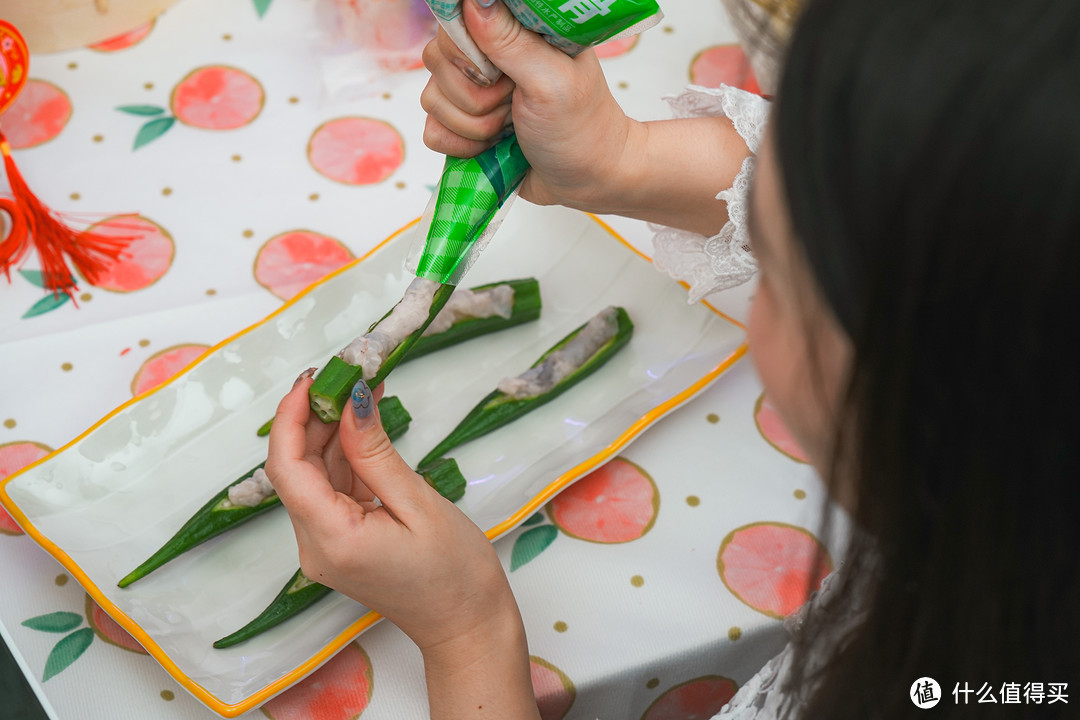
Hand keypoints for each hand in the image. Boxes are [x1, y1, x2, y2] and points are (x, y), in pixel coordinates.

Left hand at [264, 374, 515, 654]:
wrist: (467, 625)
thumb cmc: (455, 573)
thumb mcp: (419, 503)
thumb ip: (376, 452)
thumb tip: (350, 402)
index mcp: (331, 539)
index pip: (287, 467)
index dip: (291, 416)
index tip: (314, 378)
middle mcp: (315, 546)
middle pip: (294, 469)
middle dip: (313, 418)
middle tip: (345, 375)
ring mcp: (324, 546)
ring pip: (311, 477)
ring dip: (329, 433)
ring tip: (359, 392)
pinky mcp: (338, 542)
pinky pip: (330, 491)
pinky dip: (344, 457)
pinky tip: (363, 428)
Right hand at [420, 0, 636, 213]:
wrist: (587, 179)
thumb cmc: (581, 127)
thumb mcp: (551, 80)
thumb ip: (510, 41)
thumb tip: (473, 2)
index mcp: (513, 30)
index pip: (456, 20)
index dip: (467, 51)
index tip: (500, 75)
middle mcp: (487, 55)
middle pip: (437, 59)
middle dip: (475, 96)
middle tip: (514, 104)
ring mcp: (472, 92)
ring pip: (431, 99)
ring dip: (473, 126)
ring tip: (510, 128)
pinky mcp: (463, 127)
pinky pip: (432, 132)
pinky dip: (461, 146)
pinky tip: (492, 147)